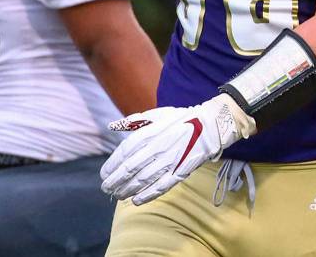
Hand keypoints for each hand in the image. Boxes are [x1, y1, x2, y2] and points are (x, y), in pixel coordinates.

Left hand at [100, 93, 254, 204]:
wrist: (210, 124)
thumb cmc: (181, 119)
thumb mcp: (157, 114)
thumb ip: (134, 121)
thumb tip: (112, 125)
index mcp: (151, 132)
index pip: (124, 152)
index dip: (112, 165)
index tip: (104, 174)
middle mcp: (158, 147)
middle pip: (130, 169)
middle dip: (115, 181)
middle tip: (107, 189)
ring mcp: (169, 160)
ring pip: (143, 180)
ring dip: (128, 190)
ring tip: (118, 195)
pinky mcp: (181, 170)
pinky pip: (162, 186)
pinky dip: (148, 195)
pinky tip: (137, 201)